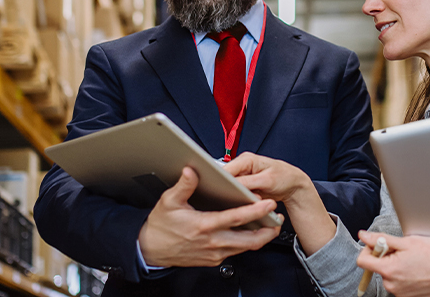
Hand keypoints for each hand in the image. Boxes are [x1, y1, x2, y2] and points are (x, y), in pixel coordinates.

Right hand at [137, 167, 282, 266]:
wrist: (151, 250)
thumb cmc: (160, 226)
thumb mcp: (168, 201)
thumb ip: (184, 185)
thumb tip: (192, 170)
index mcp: (204, 225)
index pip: (236, 218)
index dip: (255, 211)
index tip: (268, 203)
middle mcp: (212, 242)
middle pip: (249, 240)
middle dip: (268, 231)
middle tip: (278, 220)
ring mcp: (214, 253)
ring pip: (245, 248)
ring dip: (260, 238)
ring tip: (271, 225)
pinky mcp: (213, 260)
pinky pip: (236, 252)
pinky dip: (247, 243)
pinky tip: (251, 232)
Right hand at [225, 152, 312, 205]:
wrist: (292, 185)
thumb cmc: (284, 177)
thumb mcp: (266, 181)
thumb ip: (248, 182)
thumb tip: (232, 185)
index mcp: (246, 159)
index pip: (226, 169)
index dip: (221, 181)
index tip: (221, 192)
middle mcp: (242, 166)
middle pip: (226, 179)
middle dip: (229, 190)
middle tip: (239, 199)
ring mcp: (243, 176)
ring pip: (230, 187)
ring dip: (236, 196)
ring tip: (250, 198)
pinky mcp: (244, 185)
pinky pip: (236, 193)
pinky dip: (240, 198)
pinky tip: (248, 202)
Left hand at [357, 231, 429, 296]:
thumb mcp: (406, 242)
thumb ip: (381, 239)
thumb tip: (364, 236)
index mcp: (388, 270)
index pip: (362, 261)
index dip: (368, 249)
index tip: (379, 245)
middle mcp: (392, 285)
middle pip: (377, 267)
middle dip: (386, 256)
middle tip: (404, 250)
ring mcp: (401, 293)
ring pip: (390, 275)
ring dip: (397, 266)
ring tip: (414, 260)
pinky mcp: (409, 296)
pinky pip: (400, 283)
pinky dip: (405, 275)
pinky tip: (417, 268)